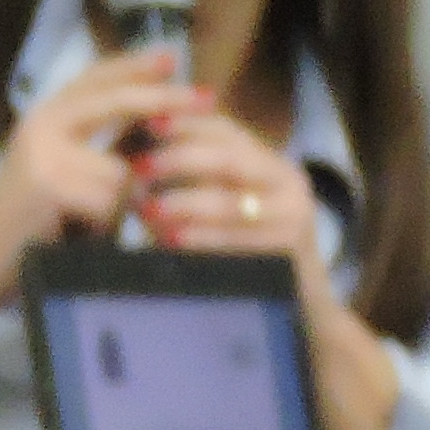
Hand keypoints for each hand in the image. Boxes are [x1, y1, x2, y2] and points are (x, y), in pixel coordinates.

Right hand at [0, 50, 186, 284]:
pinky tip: (81, 237)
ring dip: (120, 206)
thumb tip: (156, 120)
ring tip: (91, 227)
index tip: (173, 58)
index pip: (95, 78)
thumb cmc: (33, 226)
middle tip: (207, 99)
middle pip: (115, 101)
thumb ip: (98, 144)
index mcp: (44, 116)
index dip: (135, 67)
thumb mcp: (66, 172)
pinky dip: (107, 226)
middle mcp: (41, 124)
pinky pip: (111, 200)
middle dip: (164, 101)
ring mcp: (43, 152)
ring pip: (122, 169)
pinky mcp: (51, 184)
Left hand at [128, 105, 332, 306]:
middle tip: (139, 168)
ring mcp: (295, 213)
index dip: (184, 124)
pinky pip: (239, 239)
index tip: (145, 124)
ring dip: (185, 204)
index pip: (224, 129)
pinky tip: (172, 240)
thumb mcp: (219, 207)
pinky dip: (202, 238)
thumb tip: (132, 152)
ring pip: (232, 201)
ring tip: (148, 210)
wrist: (296, 306)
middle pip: (229, 158)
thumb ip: (189, 180)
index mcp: (268, 161)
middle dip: (180, 160)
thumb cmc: (242, 253)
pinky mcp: (293, 247)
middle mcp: (288, 180)